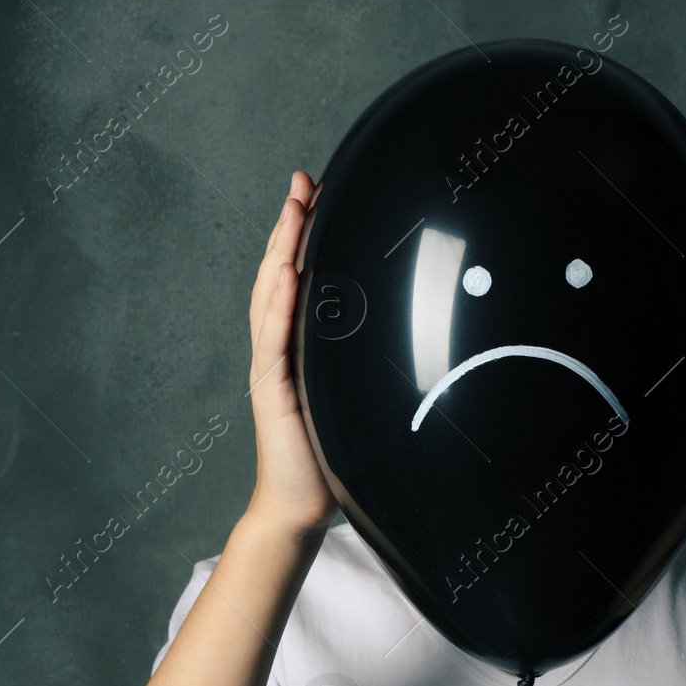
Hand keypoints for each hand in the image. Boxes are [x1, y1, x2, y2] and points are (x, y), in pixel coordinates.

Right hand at [244, 170, 337, 533]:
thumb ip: (370, 360)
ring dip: (281, 250)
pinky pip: (274, 340)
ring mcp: (273, 366)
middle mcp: (281, 347)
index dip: (306, 234)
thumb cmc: (332, 453)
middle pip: (280, 273)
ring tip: (292, 209)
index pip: (300, 276)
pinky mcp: (273, 390)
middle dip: (291, 224)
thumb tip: (414, 330)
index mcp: (301, 344)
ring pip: (271, 296)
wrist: (301, 505)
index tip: (320, 192)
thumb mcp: (358, 394)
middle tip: (303, 181)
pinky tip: (286, 274)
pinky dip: (278, 305)